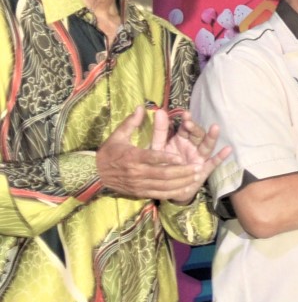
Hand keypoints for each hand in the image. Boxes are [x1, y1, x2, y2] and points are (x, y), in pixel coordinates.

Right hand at [95, 105, 220, 202]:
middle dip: (183, 172)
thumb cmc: (108, 153)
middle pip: (163, 174)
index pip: (152, 158)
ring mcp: (139, 184)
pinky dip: (174, 192)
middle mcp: (136, 172)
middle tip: (199, 167)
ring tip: (197, 177)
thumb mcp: (117, 136)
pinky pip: (160, 194)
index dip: (168, 159)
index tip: (182, 158)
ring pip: (164, 186)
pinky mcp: (140, 193)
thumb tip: (141, 107)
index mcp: (132, 157)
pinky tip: (186, 189)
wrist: (94, 174)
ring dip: (182, 182)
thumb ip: (131, 123)